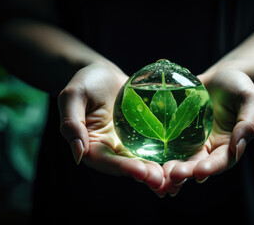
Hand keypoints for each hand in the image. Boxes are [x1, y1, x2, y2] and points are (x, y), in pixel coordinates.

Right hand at [58, 62, 163, 189]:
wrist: (103, 74)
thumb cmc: (85, 82)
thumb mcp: (73, 95)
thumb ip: (72, 123)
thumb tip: (78, 154)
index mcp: (91, 145)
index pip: (106, 161)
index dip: (123, 167)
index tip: (141, 171)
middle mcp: (110, 149)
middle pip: (127, 166)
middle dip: (145, 175)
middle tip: (162, 180)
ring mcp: (127, 143)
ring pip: (142, 160)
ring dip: (157, 170)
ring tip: (173, 178)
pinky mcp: (140, 135)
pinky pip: (153, 145)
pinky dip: (165, 154)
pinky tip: (182, 159)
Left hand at [162, 67, 253, 195]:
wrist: (219, 76)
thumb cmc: (239, 86)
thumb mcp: (249, 100)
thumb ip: (248, 122)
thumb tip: (238, 147)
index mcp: (229, 145)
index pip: (221, 161)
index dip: (211, 168)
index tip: (200, 172)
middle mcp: (209, 148)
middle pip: (197, 165)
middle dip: (187, 172)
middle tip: (174, 175)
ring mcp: (192, 141)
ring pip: (181, 159)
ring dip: (171, 168)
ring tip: (161, 173)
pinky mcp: (177, 132)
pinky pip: (167, 142)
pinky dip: (159, 151)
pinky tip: (147, 156)